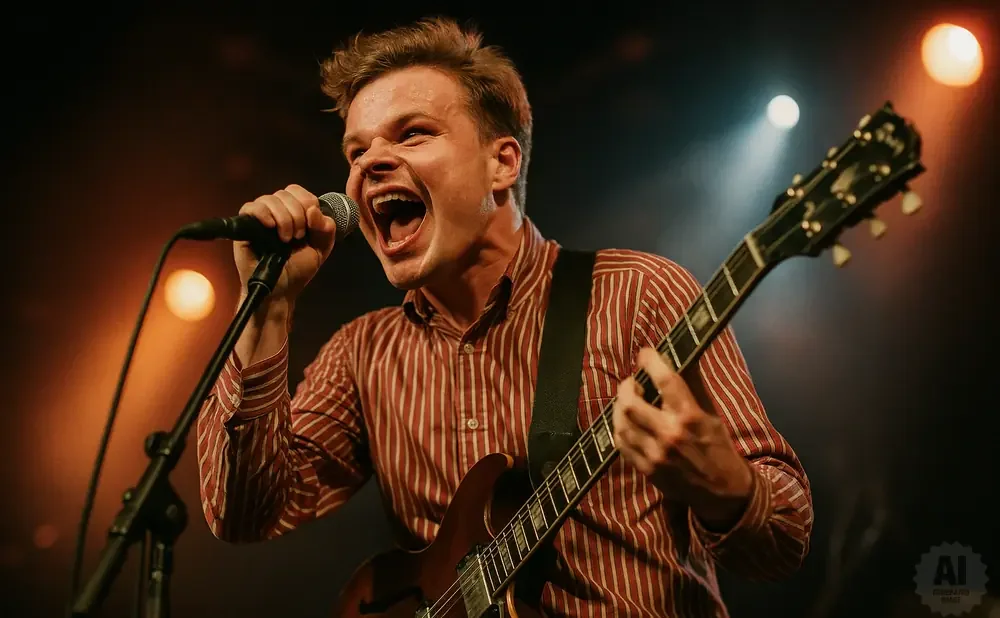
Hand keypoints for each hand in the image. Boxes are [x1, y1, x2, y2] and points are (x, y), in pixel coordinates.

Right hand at [233, 184, 337, 303]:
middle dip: (297, 213)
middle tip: (298, 236)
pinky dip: (263, 214)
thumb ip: (326, 228)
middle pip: (285, 193)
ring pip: (270, 199)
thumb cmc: (298, 269)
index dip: (307, 202)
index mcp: (294, 212)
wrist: (281, 290)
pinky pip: (250, 207)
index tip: (310, 225)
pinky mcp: (245, 227)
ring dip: (283, 217)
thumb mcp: (321, 248)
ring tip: (286, 239)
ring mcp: (260, 218)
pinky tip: (271, 227)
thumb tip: (313, 209)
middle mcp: (276, 212)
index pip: (298, 191)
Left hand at [612, 347, 752, 528]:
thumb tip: (683, 357)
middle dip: (626, 387)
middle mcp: (670, 434)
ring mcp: (655, 454)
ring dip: (620, 408)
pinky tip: (627, 423)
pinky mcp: (646, 469)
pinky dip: (620, 429)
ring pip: (621, 423)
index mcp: (690, 416)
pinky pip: (621, 444)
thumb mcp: (711, 414)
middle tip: (632, 383)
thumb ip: (693, 385)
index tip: (645, 353)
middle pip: (631, 403)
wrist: (723, 490)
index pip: (665, 380)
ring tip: (627, 402)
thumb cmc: (718, 446)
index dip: (651, 361)